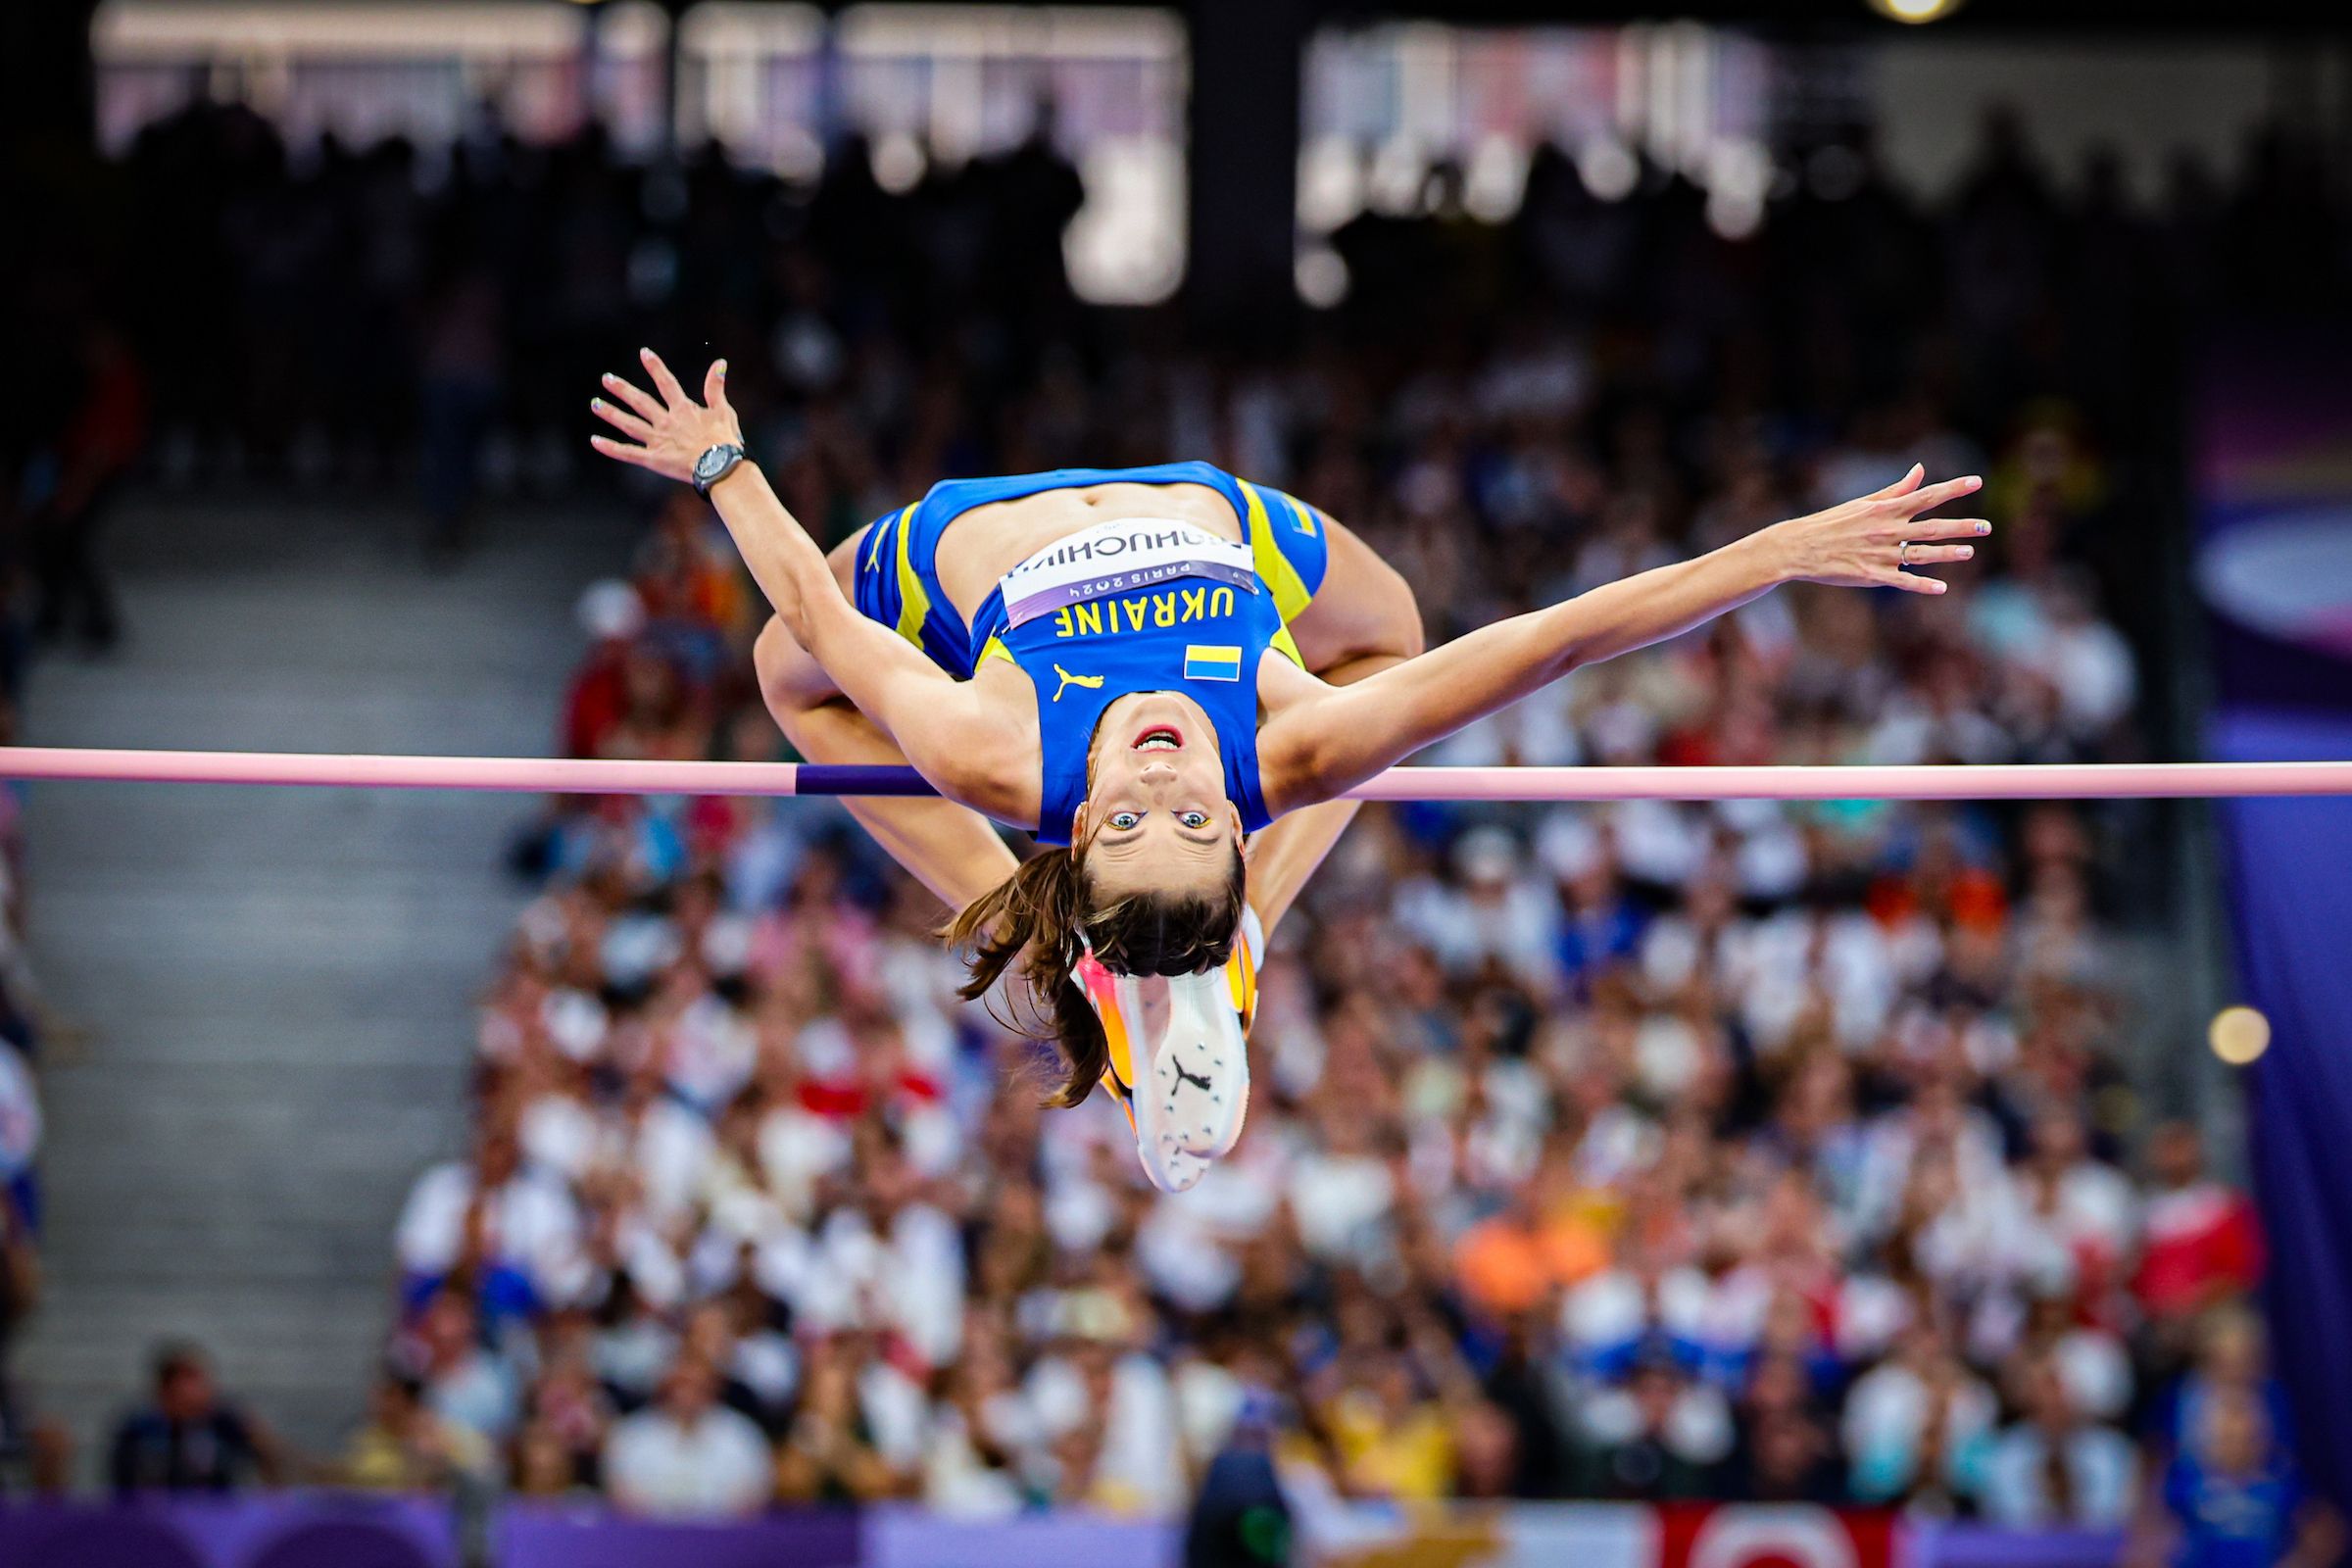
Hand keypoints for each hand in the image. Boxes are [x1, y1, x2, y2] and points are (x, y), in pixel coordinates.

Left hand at [590, 348, 743, 485]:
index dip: (655, 367)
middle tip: (606, 379)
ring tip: (595, 404)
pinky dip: (611, 448)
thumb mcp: (722, 411)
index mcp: (683, 410)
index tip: (644, 353)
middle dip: (623, 390)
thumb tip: (720, 363)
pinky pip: (628, 453)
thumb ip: (716, 387)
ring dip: (611, 413)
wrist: (720, 467)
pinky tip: (595, 441)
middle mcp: (666, 422)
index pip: (666, 383)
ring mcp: (658, 440)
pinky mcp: (653, 459)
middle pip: (640, 402)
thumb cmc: (724, 441)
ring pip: (629, 424)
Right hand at [1766, 464, 1989, 595]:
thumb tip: (1920, 470)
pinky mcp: (1871, 575)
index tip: (1977, 482)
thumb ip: (1897, 489)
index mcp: (1886, 510)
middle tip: (1986, 526)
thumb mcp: (1864, 502)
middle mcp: (1887, 530)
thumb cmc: (1832, 523)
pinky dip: (1921, 584)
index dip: (1954, 488)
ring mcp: (1880, 554)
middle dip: (1961, 526)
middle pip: (1933, 527)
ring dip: (1948, 553)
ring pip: (1922, 554)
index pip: (1927, 496)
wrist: (1799, 547)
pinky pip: (1901, 581)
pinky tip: (1941, 588)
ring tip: (1969, 552)